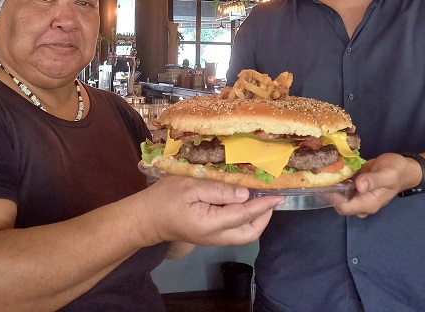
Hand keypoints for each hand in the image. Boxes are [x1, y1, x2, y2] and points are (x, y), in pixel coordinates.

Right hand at [133, 176, 282, 245]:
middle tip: (271, 197)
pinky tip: (243, 202)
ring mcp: (212, 238)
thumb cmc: (164, 198)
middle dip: (264, 216)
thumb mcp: (189, 186)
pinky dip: (244, 218)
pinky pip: (234, 230)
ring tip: (261, 198)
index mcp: (211, 224)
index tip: (278, 194)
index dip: (263, 204)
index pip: (244, 215)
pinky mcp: (209, 235)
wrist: (145, 218)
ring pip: (243, 233)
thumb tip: (245, 193)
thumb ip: (218, 190)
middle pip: (249, 232)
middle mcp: (216, 236)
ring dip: (256, 218)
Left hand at [333, 153, 419, 217]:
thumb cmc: (397, 172)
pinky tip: (333, 166)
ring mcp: (357, 195)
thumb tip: (359, 186)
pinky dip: (337, 178)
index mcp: (368, 203)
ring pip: (339, 193)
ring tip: (326, 167)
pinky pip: (342, 185)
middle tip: (324, 172)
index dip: (333, 197)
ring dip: (332, 183)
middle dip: (330, 190)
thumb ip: (374, 181)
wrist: (403, 168)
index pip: (344, 207)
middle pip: (338, 202)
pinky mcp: (355, 186)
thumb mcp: (388, 174)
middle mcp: (361, 202)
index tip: (327, 182)